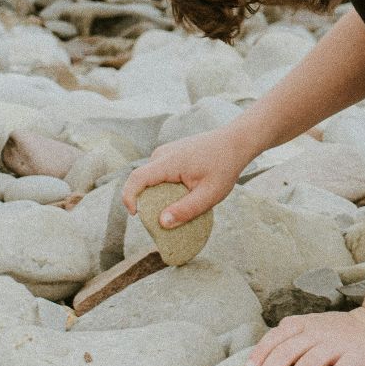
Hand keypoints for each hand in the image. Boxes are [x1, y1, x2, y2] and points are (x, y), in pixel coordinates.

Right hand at [121, 126, 252, 228]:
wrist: (235, 142)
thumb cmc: (224, 167)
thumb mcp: (210, 195)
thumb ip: (186, 210)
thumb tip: (162, 222)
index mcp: (169, 162)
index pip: (137, 178)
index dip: (129, 197)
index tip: (136, 214)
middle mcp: (162, 154)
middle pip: (142, 180)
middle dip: (146, 201)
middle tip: (165, 217)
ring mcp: (165, 152)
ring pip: (151, 178)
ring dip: (158, 194)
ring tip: (179, 205)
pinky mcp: (170, 154)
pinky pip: (159, 174)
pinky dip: (165, 187)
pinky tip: (184, 194)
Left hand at [245, 307, 364, 365]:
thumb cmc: (341, 333)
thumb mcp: (315, 327)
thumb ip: (292, 337)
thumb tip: (263, 359)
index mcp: (306, 324)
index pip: (277, 335)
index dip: (260, 352)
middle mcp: (319, 331)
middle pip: (288, 351)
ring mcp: (338, 343)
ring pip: (309, 362)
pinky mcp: (357, 356)